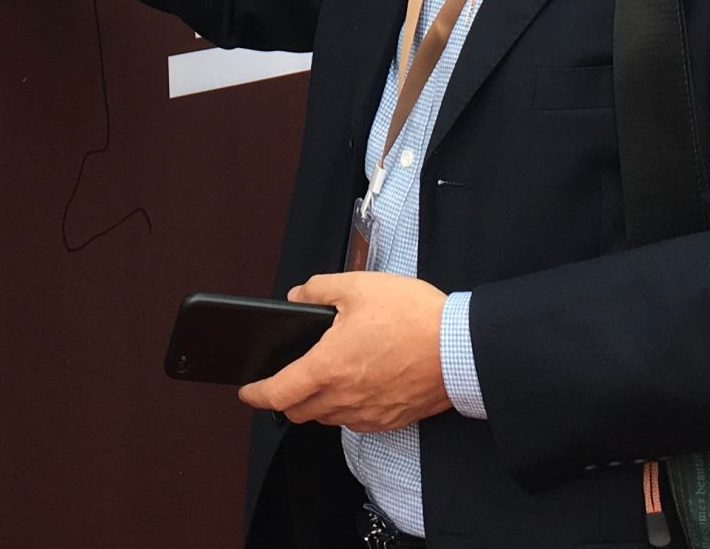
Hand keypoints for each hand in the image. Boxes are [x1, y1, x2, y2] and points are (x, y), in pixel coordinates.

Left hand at [236, 273, 452, 432]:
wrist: (462, 347)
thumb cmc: (414, 317)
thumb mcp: (359, 287)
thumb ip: (319, 289)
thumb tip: (297, 296)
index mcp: (329, 367)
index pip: (278, 393)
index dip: (255, 394)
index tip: (247, 391)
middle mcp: (344, 398)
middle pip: (297, 411)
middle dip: (284, 397)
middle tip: (286, 377)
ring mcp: (368, 414)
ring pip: (326, 418)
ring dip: (315, 403)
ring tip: (325, 374)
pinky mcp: (390, 420)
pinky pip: (355, 422)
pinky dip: (344, 408)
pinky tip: (356, 383)